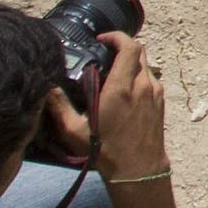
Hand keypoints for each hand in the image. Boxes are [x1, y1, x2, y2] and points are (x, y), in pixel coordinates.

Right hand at [69, 36, 169, 183]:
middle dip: (122, 47)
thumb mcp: (74, 131)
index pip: (129, 47)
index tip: (102, 39)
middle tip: (105, 53)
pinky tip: (123, 90)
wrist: (138, 171)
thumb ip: (59, 107)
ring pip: (145, 65)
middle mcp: (142, 86)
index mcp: (122, 88)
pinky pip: (150, 79)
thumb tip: (47, 88)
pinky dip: (138, 76)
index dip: (117, 37)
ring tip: (111, 73)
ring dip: (130, 63)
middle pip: (139, 51)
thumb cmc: (106, 152)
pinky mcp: (160, 103)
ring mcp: (154, 94)